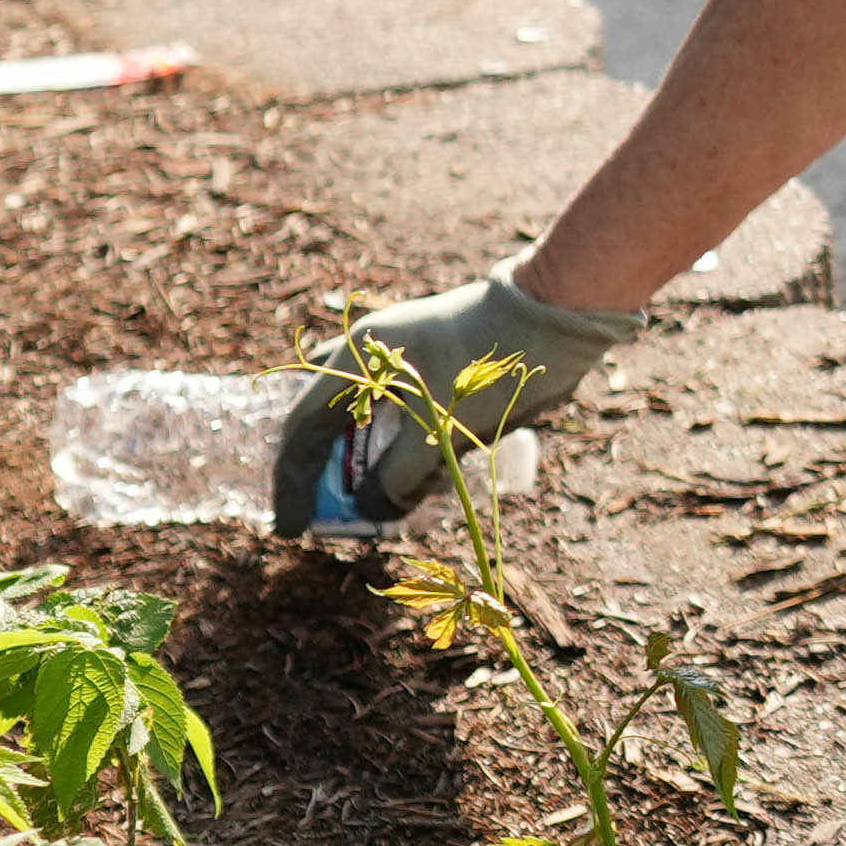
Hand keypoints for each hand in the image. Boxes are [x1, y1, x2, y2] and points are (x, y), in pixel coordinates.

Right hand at [270, 256, 655, 531]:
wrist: (553, 316)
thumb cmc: (491, 372)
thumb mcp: (438, 435)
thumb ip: (398, 478)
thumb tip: (375, 509)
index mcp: (356, 360)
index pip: (302, 429)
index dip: (292, 484)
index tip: (292, 529)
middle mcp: (368, 351)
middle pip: (322, 420)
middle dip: (321, 472)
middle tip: (326, 516)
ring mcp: (398, 352)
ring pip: (358, 415)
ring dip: (357, 458)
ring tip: (366, 501)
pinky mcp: (430, 360)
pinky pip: (392, 409)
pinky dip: (389, 444)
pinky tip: (407, 473)